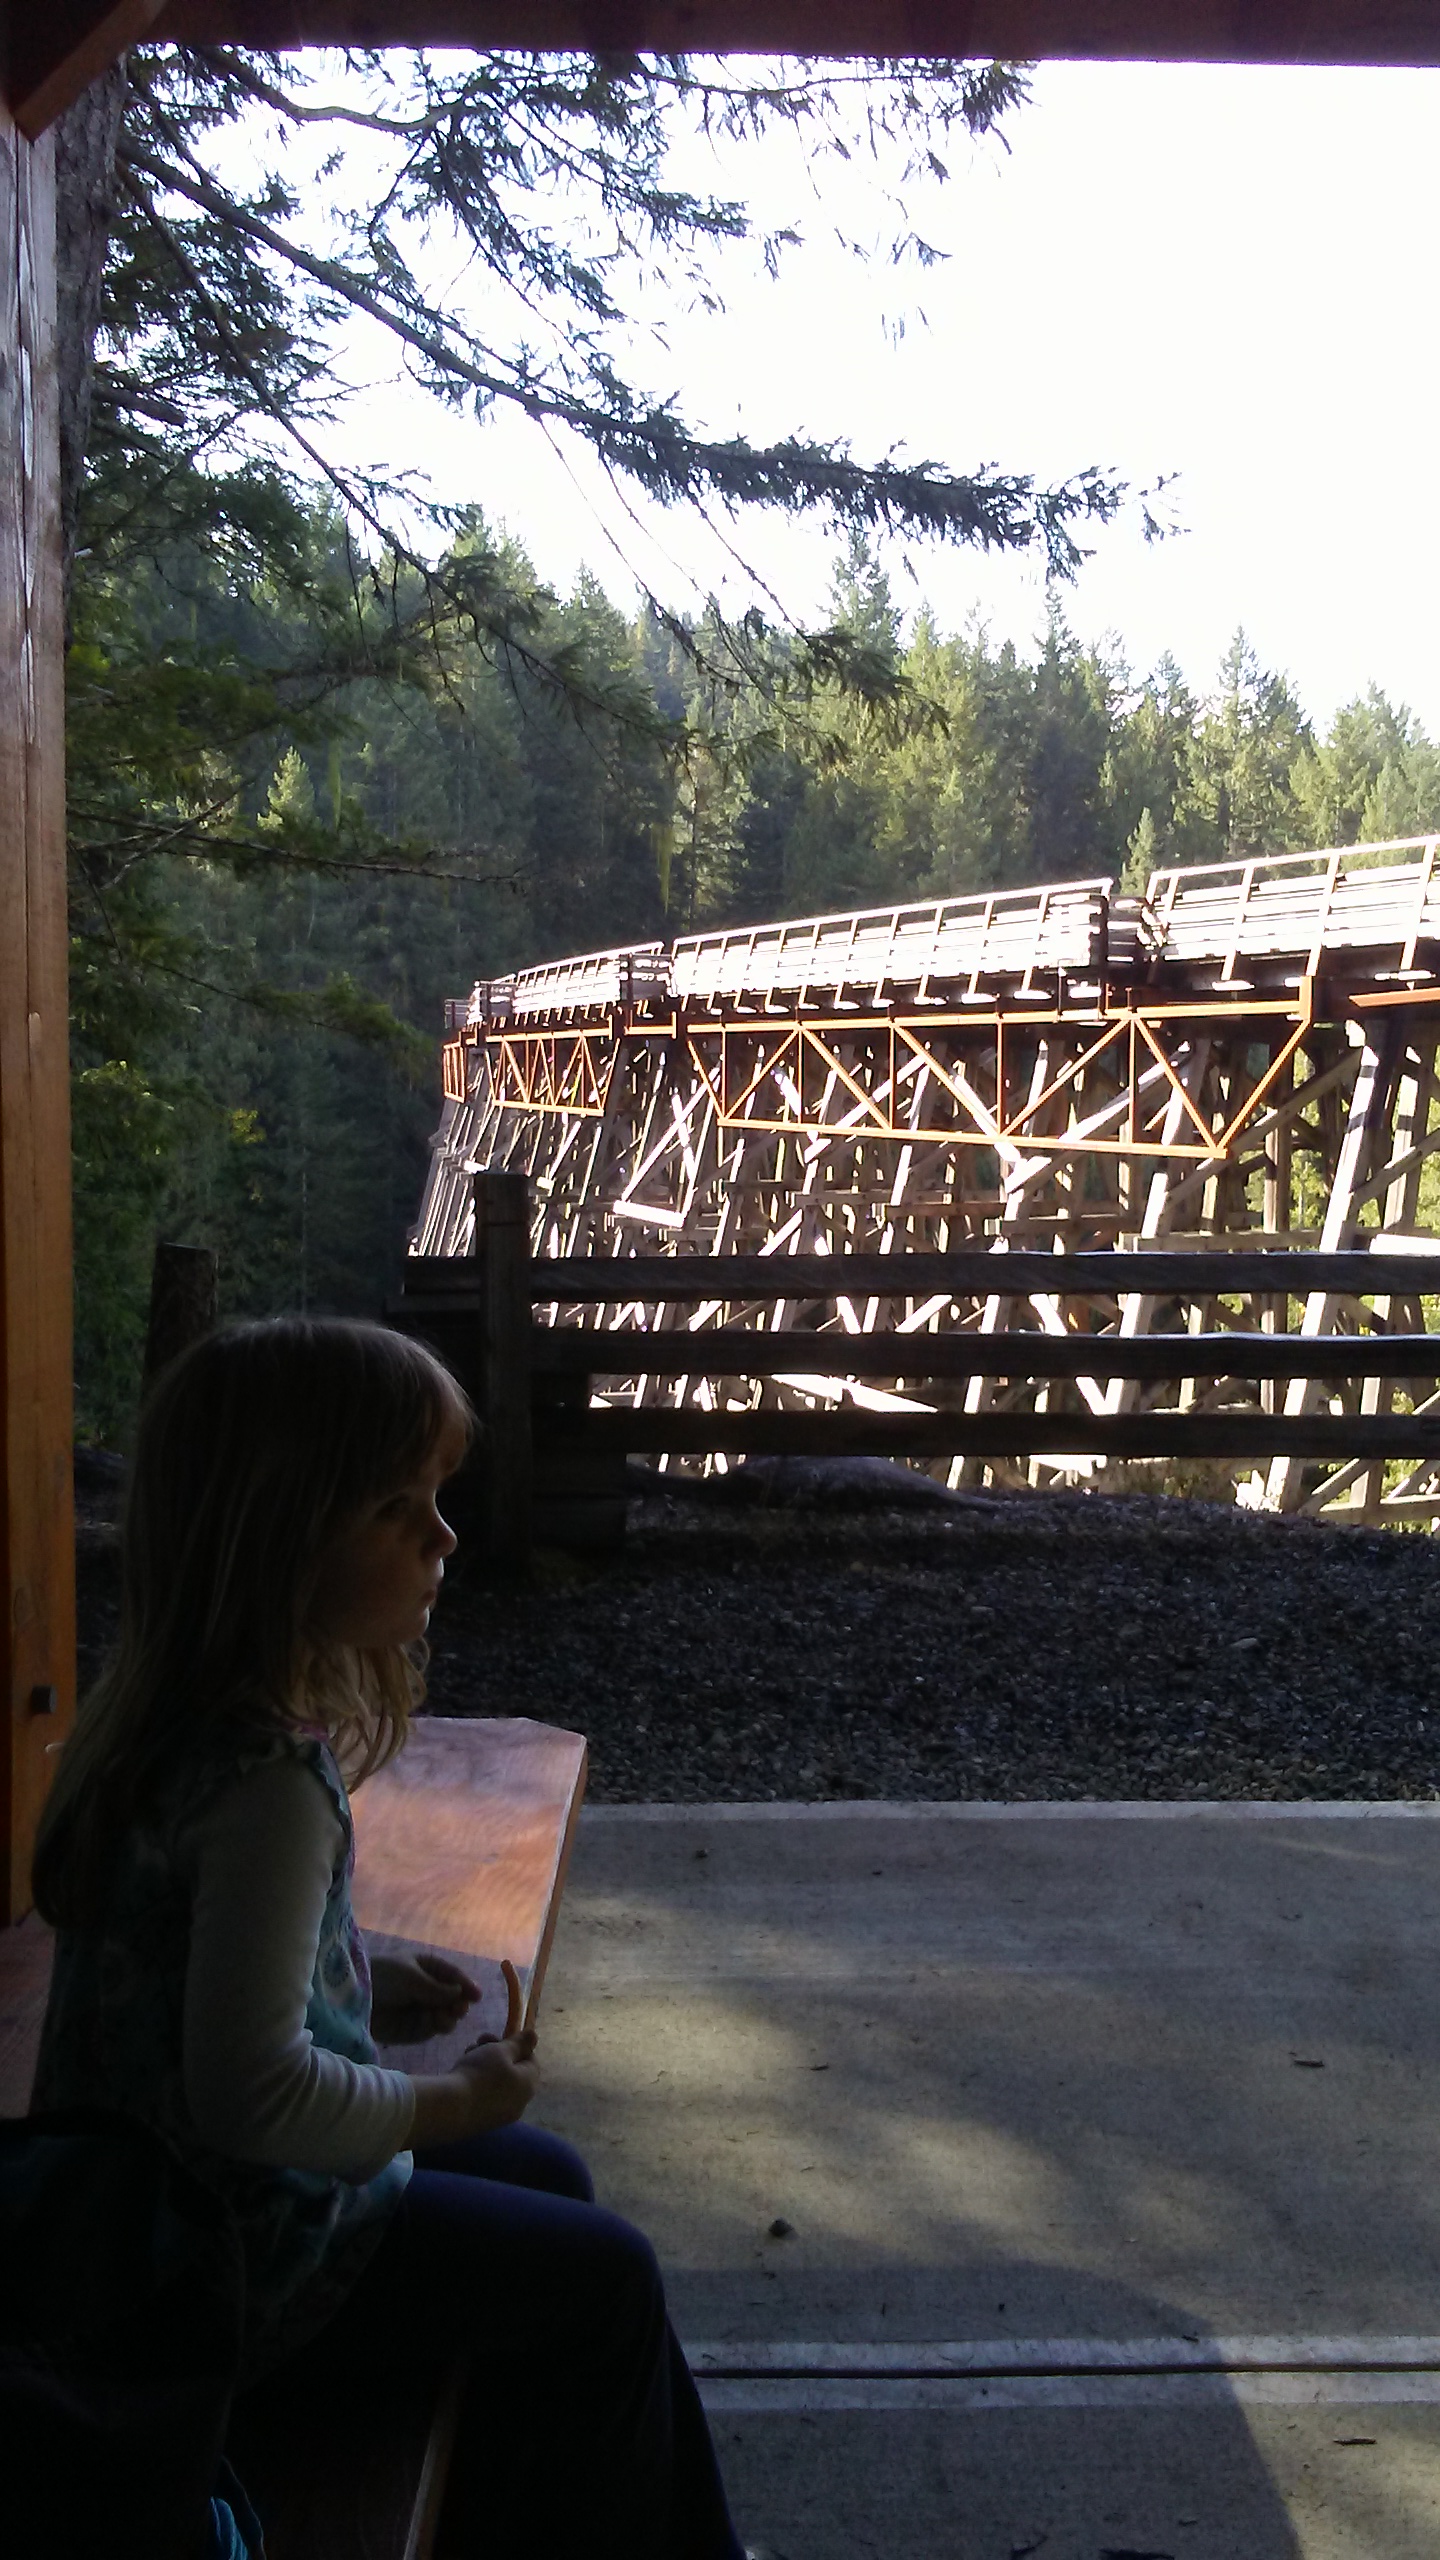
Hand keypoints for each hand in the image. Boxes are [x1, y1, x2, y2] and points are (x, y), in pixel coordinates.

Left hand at [370, 1950, 479, 2044]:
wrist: (354, 2000)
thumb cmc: (382, 1977)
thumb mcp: (411, 1976)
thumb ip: (437, 1987)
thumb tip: (460, 1994)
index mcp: (428, 1968)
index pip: (453, 1976)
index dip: (466, 1985)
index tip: (477, 1996)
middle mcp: (429, 1989)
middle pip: (454, 1998)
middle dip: (459, 2003)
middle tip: (459, 2008)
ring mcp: (422, 2010)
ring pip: (448, 2015)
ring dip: (450, 2016)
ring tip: (446, 2016)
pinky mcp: (414, 2029)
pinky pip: (434, 2029)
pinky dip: (438, 2027)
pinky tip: (437, 2024)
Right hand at [410, 2029, 539, 2144]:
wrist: (450, 2109)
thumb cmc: (480, 2074)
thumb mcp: (500, 2051)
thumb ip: (519, 2043)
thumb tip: (535, 2036)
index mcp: (529, 2085)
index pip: (531, 2059)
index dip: (516, 2045)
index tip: (497, 2037)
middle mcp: (520, 2104)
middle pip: (513, 2071)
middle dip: (497, 2053)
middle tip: (479, 2041)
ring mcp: (501, 2116)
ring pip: (497, 2083)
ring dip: (484, 2065)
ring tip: (466, 2054)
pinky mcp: (483, 2123)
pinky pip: (486, 2098)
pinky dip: (477, 2085)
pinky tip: (461, 2076)